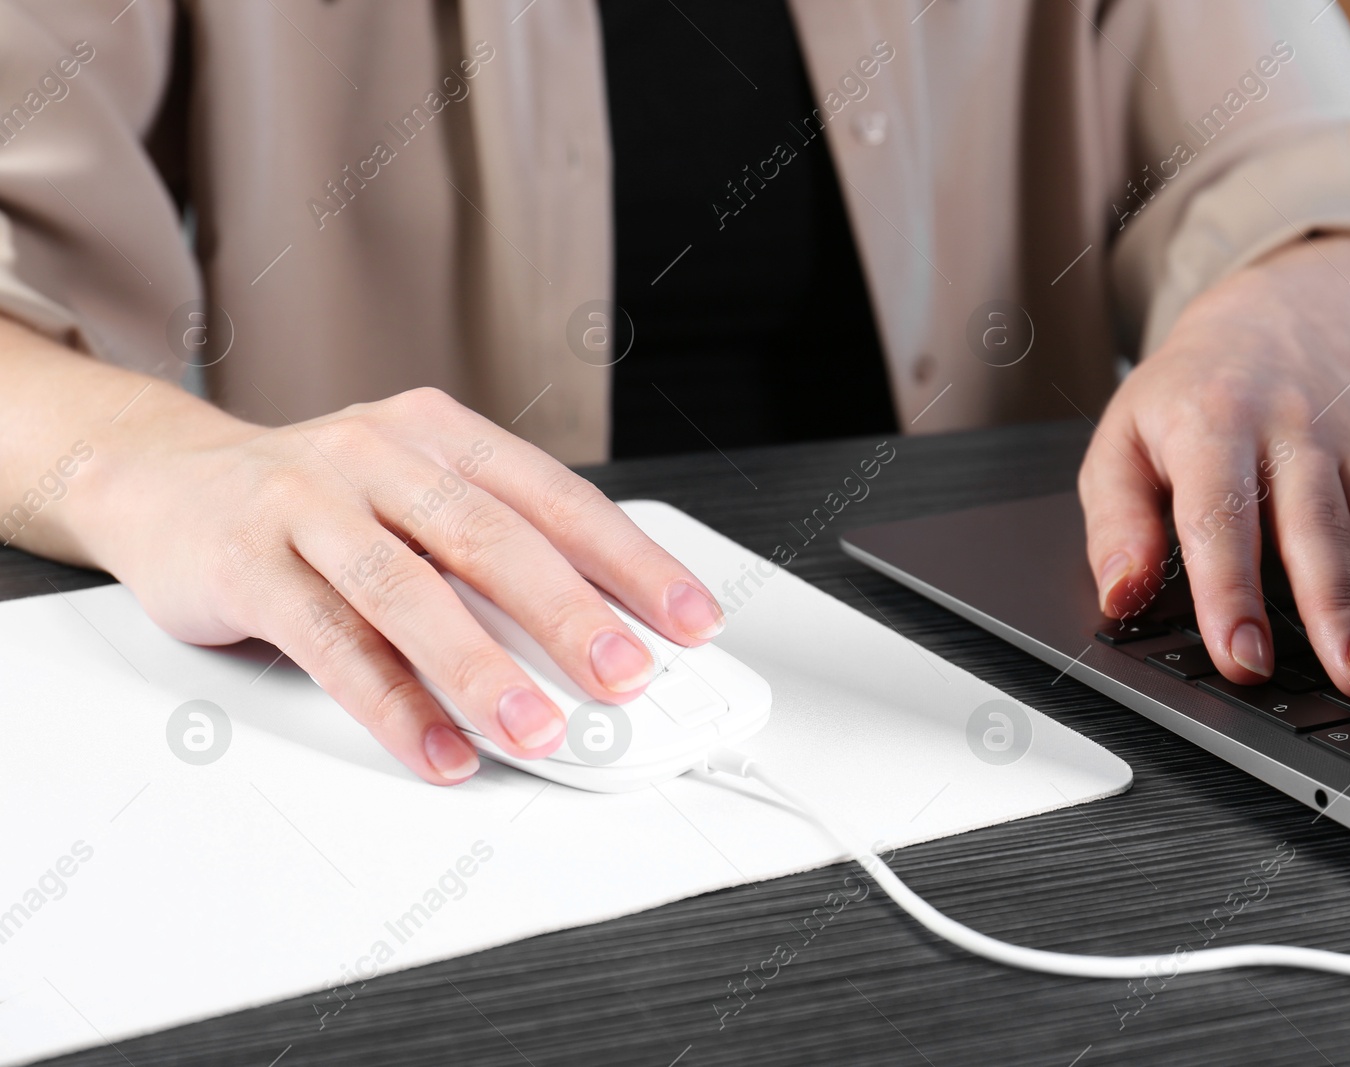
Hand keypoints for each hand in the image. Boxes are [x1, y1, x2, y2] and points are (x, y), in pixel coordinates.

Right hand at [78, 386, 725, 783]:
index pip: (556, 497)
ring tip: (537, 729)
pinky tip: (438, 747)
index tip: (691, 619)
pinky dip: (391, 705)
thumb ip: (489, 551)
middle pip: (490, 538)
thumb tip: (597, 636)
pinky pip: (331, 643)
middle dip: (569, 613)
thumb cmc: (316, 498)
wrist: (167, 481)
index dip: (631, 561)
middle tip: (626, 675)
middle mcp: (380, 454)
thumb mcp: (412, 494)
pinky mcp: (248, 563)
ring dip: (481, 669)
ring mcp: (309, 502)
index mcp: (441, 433)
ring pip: (409, 592)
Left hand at [1079, 235, 1349, 698]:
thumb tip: (1121, 596)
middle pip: (1319, 526)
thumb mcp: (1119, 448)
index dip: (1232, 592)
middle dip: (1340, 609)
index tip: (1244, 658)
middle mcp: (1291, 431)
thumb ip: (1115, 526)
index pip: (1221, 517)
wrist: (1263, 330)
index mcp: (1212, 425)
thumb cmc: (1183, 403)